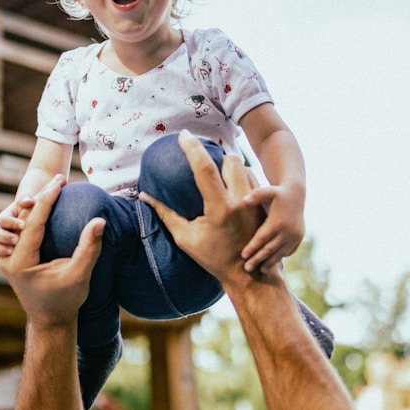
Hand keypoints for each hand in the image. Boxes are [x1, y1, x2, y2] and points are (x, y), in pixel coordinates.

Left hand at [0, 175, 104, 329]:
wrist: (49, 319)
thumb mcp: (80, 274)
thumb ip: (90, 248)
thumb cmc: (66, 300)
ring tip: (52, 189)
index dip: (48, 199)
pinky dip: (31, 216)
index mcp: (21, 262)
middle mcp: (8, 258)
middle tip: (59, 180)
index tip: (60, 182)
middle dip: (42, 197)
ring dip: (34, 204)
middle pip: (22, 218)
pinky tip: (44, 204)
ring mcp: (6, 258)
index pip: (33, 222)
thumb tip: (100, 220)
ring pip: (17, 223)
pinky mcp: (10, 257)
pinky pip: (18, 230)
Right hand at [0, 195, 35, 262]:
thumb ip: (26, 201)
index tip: (23, 225)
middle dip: (5, 237)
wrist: (25, 225)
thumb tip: (28, 201)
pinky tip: (3, 260)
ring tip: (11, 251)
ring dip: (0, 248)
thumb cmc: (27, 214)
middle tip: (16, 240)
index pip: (4, 220)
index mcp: (4, 219)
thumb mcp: (26, 206)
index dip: (12, 222)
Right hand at [139, 130, 270, 286]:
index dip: (193, 148)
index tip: (183, 135)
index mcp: (219, 209)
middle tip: (206, 160)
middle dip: (218, 156)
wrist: (247, 273)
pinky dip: (242, 178)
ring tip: (219, 174)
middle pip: (231, 160)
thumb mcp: (185, 238)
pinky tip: (233, 186)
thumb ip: (165, 214)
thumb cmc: (212, 257)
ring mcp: (255, 203)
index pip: (205, 169)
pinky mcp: (264, 206)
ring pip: (244, 168)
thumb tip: (144, 195)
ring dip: (231, 167)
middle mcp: (240, 202)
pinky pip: (253, 179)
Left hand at [240, 185, 305, 273]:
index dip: (252, 248)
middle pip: (270, 249)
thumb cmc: (276, 194)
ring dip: (270, 262)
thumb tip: (244, 200)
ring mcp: (295, 236)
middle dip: (258, 259)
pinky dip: (280, 257)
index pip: (262, 238)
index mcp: (278, 221)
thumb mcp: (267, 191)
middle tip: (247, 268)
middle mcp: (288, 231)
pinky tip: (271, 262)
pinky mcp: (299, 238)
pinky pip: (288, 251)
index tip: (243, 256)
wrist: (296, 195)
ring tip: (260, 271)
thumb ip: (256, 195)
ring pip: (280, 253)